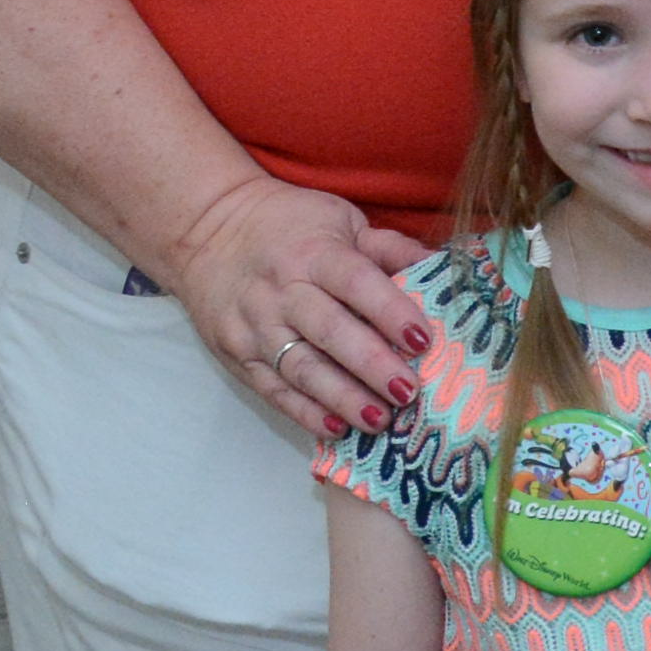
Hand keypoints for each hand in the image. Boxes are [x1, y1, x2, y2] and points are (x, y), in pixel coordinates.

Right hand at [161, 173, 429, 440]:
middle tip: (409, 392)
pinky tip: (336, 429)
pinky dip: (305, 412)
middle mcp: (282, 291)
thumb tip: (443, 267)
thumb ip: (389, 247)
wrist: (207, 231)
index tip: (423, 340)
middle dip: (371, 364)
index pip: (355, 283)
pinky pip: (274, 389)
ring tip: (380, 420)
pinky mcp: (238, 355)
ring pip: (302, 368)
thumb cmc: (289, 226)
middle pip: (330, 332)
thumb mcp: (340, 220)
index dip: (390, 311)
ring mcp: (255, 327)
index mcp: (314, 252)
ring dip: (343, 398)